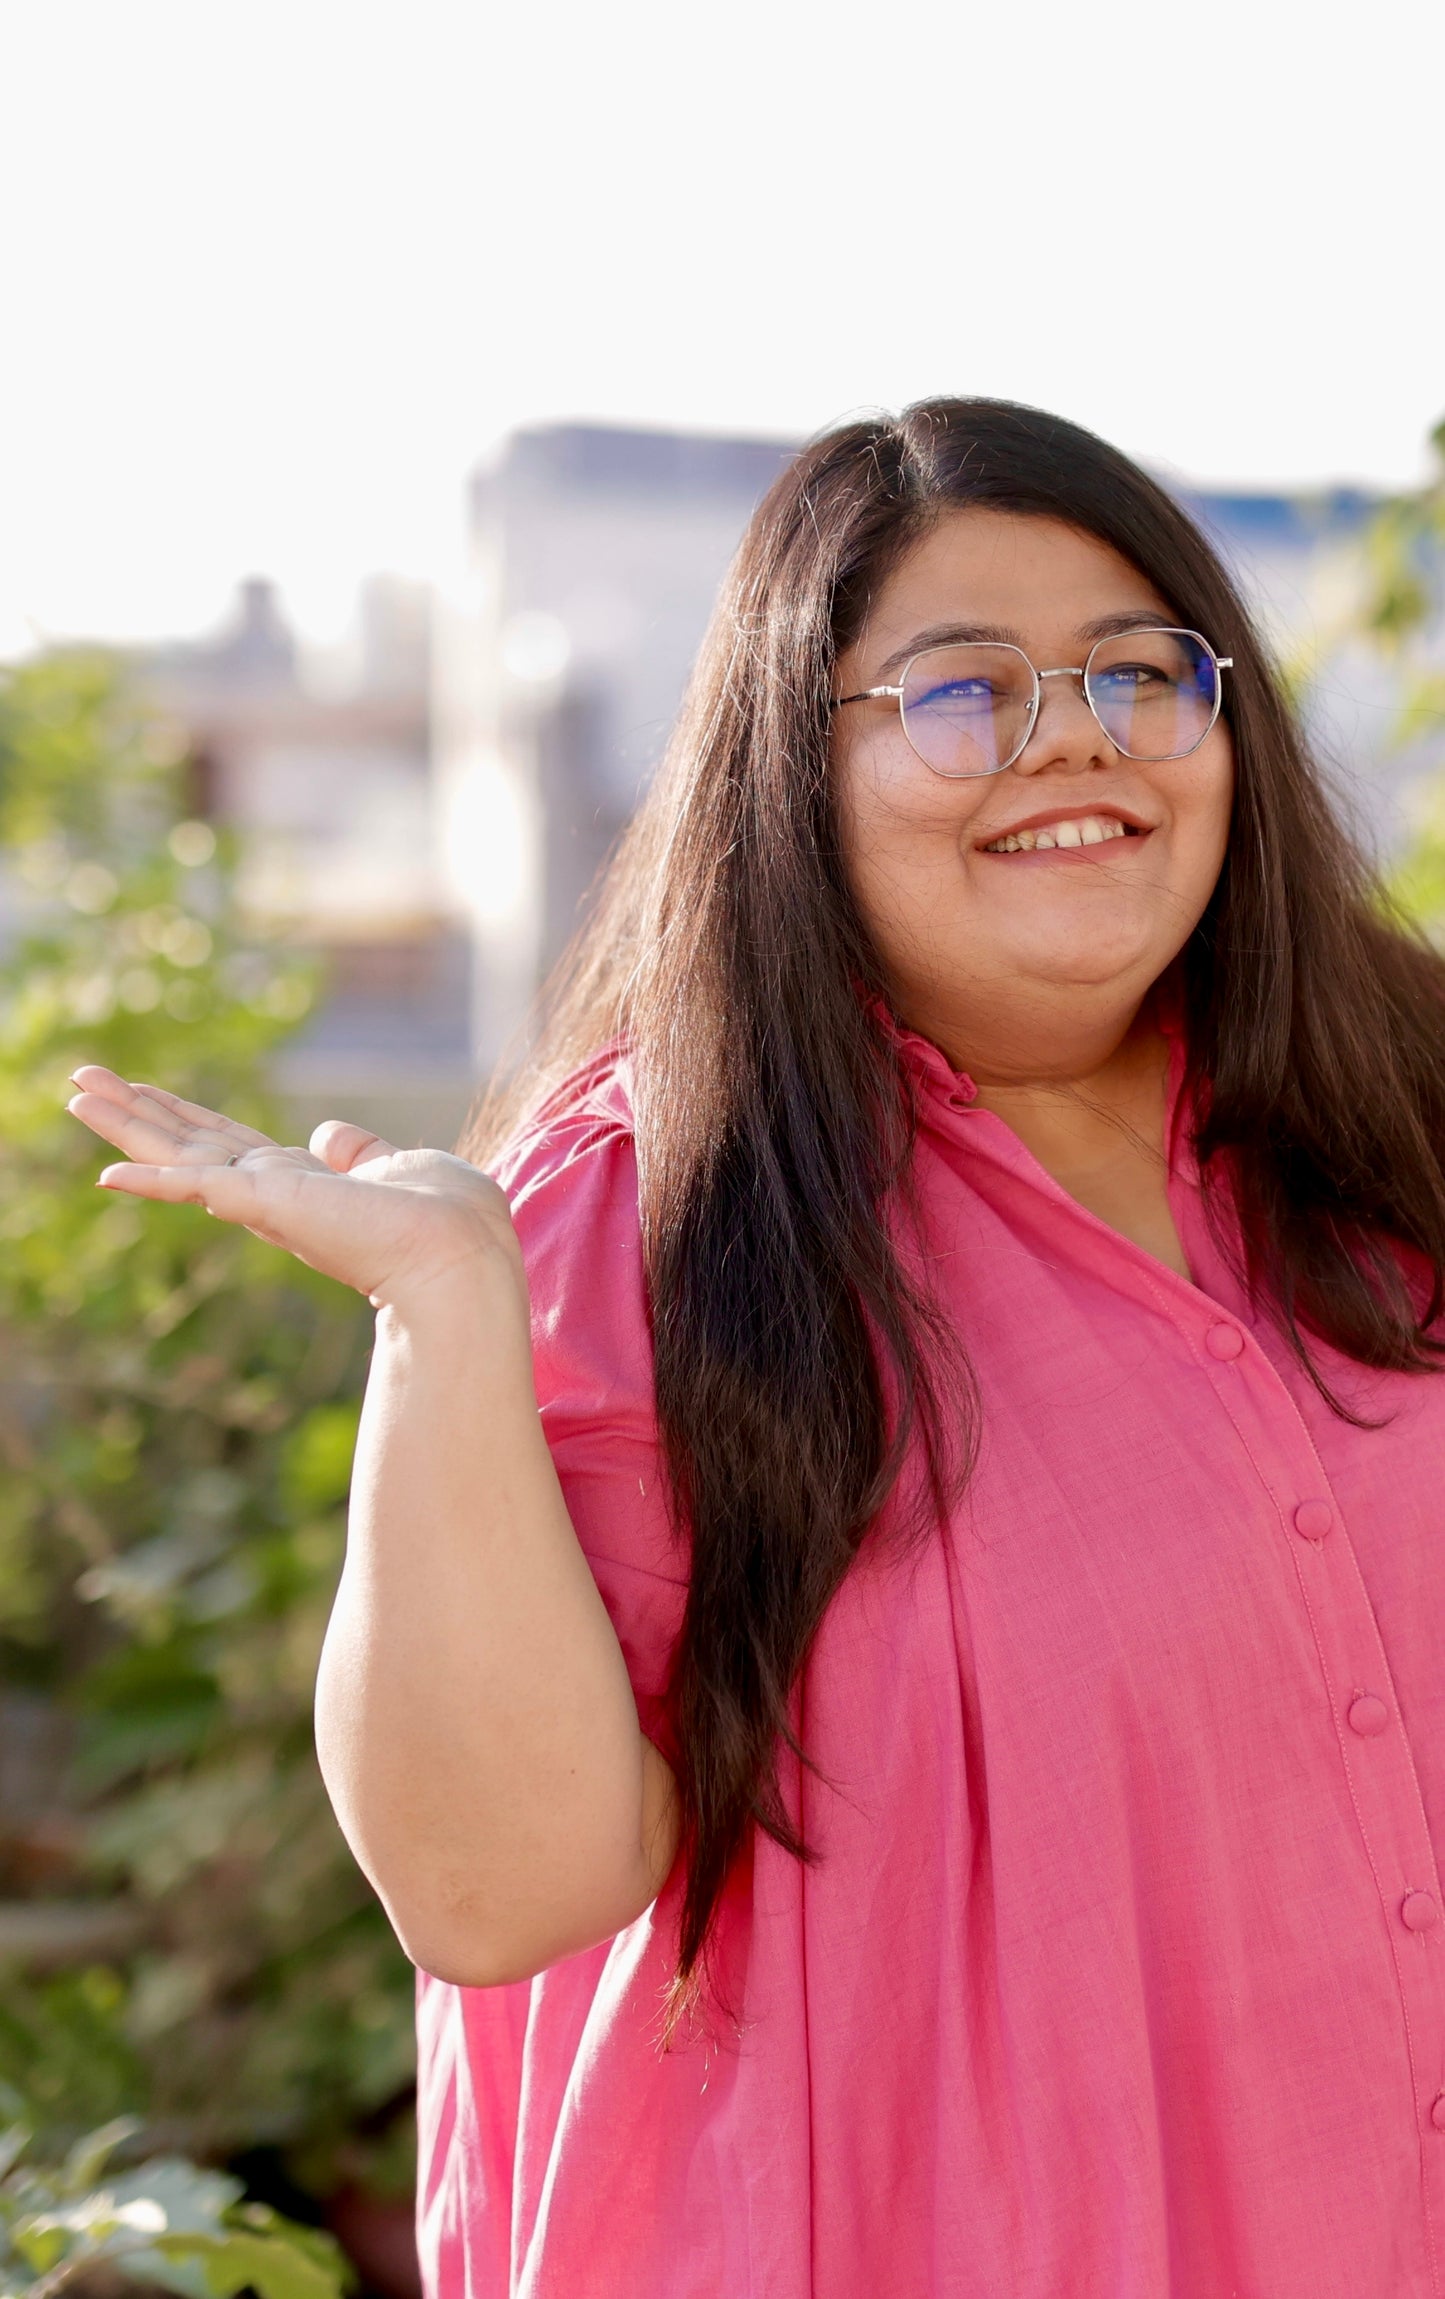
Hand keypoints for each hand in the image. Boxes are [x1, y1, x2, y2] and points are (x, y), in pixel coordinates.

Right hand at [66, 1065, 522, 1314]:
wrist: (460, 1258)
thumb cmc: (448, 1221)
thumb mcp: (401, 1167)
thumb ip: (360, 1152)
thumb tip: (329, 1134)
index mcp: (305, 1185)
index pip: (233, 1144)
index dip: (190, 1117)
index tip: (151, 1096)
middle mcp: (275, 1194)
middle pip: (190, 1142)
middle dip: (138, 1112)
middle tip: (82, 1082)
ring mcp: (266, 1200)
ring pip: (179, 1152)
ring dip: (127, 1122)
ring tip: (75, 1090)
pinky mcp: (265, 1202)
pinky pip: (193, 1182)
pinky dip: (150, 1177)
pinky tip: (106, 1172)